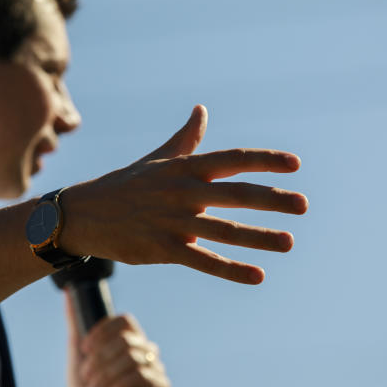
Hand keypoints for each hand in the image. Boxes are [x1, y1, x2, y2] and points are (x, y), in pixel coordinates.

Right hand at [59, 105, 308, 283]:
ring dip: (259, 237)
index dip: (264, 160)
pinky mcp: (162, 248)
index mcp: (184, 168)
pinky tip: (257, 276)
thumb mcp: (157, 159)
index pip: (232, 159)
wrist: (82, 215)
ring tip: (289, 242)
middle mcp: (183, 191)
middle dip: (272, 199)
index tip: (295, 165)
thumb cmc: (125, 185)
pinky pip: (203, 260)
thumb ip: (186, 139)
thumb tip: (202, 110)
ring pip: (224, 230)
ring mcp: (173, 221)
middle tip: (303, 205)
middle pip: (236, 194)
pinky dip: (231, 270)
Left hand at [62, 295, 169, 386]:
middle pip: (125, 342)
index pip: (124, 321)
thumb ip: (76, 322)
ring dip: (105, 375)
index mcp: (130, 339)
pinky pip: (141, 378)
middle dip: (99, 360)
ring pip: (131, 359)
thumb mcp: (77, 354)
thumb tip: (69, 293)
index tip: (84, 348)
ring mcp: (156, 369)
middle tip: (85, 377)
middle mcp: (147, 350)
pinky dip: (117, 386)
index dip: (103, 331)